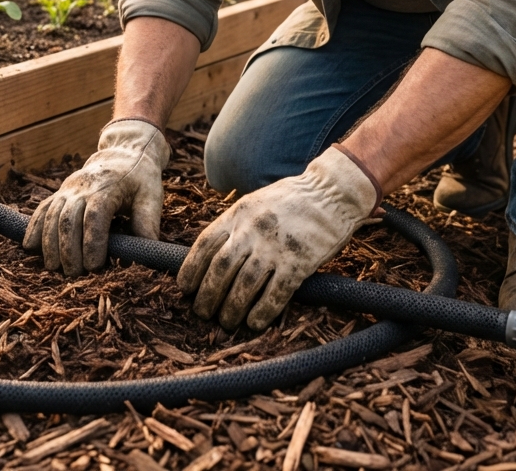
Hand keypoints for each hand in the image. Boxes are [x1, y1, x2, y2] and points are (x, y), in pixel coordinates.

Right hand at [23, 119, 170, 274]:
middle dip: (68, 249)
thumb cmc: (140, 178)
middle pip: (68, 219)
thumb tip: (145, 254)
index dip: (92, 242)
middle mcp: (83, 187)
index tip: (94, 266)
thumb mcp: (151, 195)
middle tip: (73, 274)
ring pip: (51, 215)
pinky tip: (29, 247)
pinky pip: (42, 209)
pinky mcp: (60, 192)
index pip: (95, 217)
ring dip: (49, 243)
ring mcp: (68, 189)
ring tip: (53, 267)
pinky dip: (34, 228)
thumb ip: (148, 223)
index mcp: (107, 188)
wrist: (123, 152)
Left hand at [177, 147, 378, 330]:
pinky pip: (276, 294)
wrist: (331, 193)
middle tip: (202, 312)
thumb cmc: (291, 199)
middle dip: (207, 295)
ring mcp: (275, 247)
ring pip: (244, 285)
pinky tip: (255, 322)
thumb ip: (235, 225)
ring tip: (226, 322)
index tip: (184, 288)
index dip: (191, 269)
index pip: (205, 244)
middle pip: (220, 269)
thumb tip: (213, 255)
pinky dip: (262, 311)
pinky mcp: (299, 262)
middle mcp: (252, 230)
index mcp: (238, 214)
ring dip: (231, 308)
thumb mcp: (255, 202)